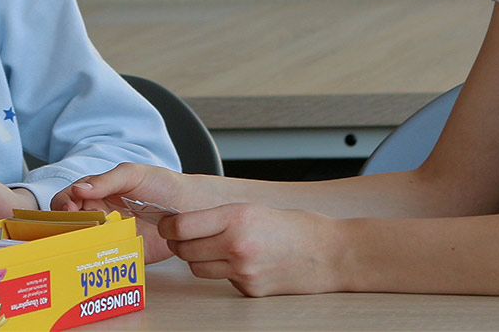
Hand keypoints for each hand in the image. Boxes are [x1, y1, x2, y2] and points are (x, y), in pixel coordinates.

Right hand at [51, 163, 217, 262]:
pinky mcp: (121, 255)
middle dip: (67, 229)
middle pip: (70, 225)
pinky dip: (95, 263)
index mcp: (95, 194)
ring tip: (87, 245)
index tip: (70, 211)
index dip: (62, 206)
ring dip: (79, 247)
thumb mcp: (132, 174)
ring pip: (82, 245)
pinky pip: (102, 261)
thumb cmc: (162, 185)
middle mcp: (98, 217)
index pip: (66, 201)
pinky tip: (97, 262)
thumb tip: (78, 190)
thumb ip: (106, 180)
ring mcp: (109, 237)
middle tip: (76, 231)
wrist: (191, 207)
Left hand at [160, 203, 344, 296]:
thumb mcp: (254, 209)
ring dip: (199, 260)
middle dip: (181, 244)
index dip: (168, 226)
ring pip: (197, 268)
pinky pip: (221, 280)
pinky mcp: (249, 289)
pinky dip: (224, 272)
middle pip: (184, 250)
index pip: (181, 226)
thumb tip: (185, 222)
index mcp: (236, 217)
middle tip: (187, 238)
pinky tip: (243, 263)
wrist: (331, 254)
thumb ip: (220, 216)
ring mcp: (242, 271)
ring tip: (216, 250)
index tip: (168, 225)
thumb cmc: (297, 227)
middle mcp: (236, 245)